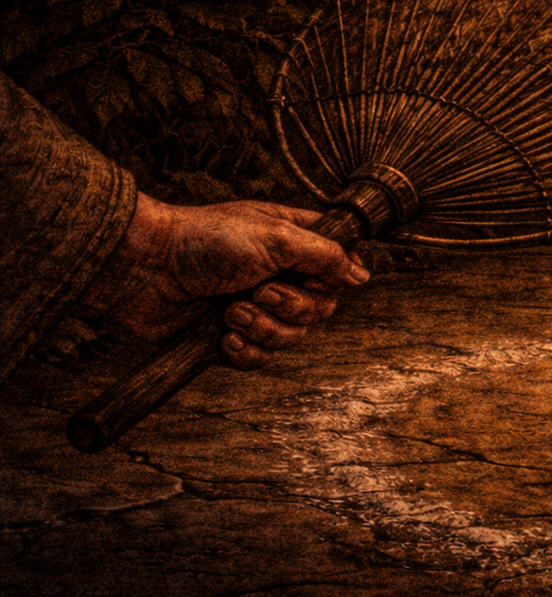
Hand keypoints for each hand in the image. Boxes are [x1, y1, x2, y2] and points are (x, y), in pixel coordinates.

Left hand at [81, 193, 369, 369]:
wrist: (143, 270)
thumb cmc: (204, 241)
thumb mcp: (275, 237)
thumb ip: (326, 256)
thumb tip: (362, 275)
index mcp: (295, 243)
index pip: (340, 266)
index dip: (335, 278)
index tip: (318, 276)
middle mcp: (280, 276)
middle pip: (321, 309)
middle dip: (291, 308)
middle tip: (259, 291)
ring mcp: (257, 307)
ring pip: (293, 338)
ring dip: (263, 328)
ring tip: (230, 311)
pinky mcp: (232, 337)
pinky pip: (262, 359)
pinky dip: (246, 351)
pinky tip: (223, 336)